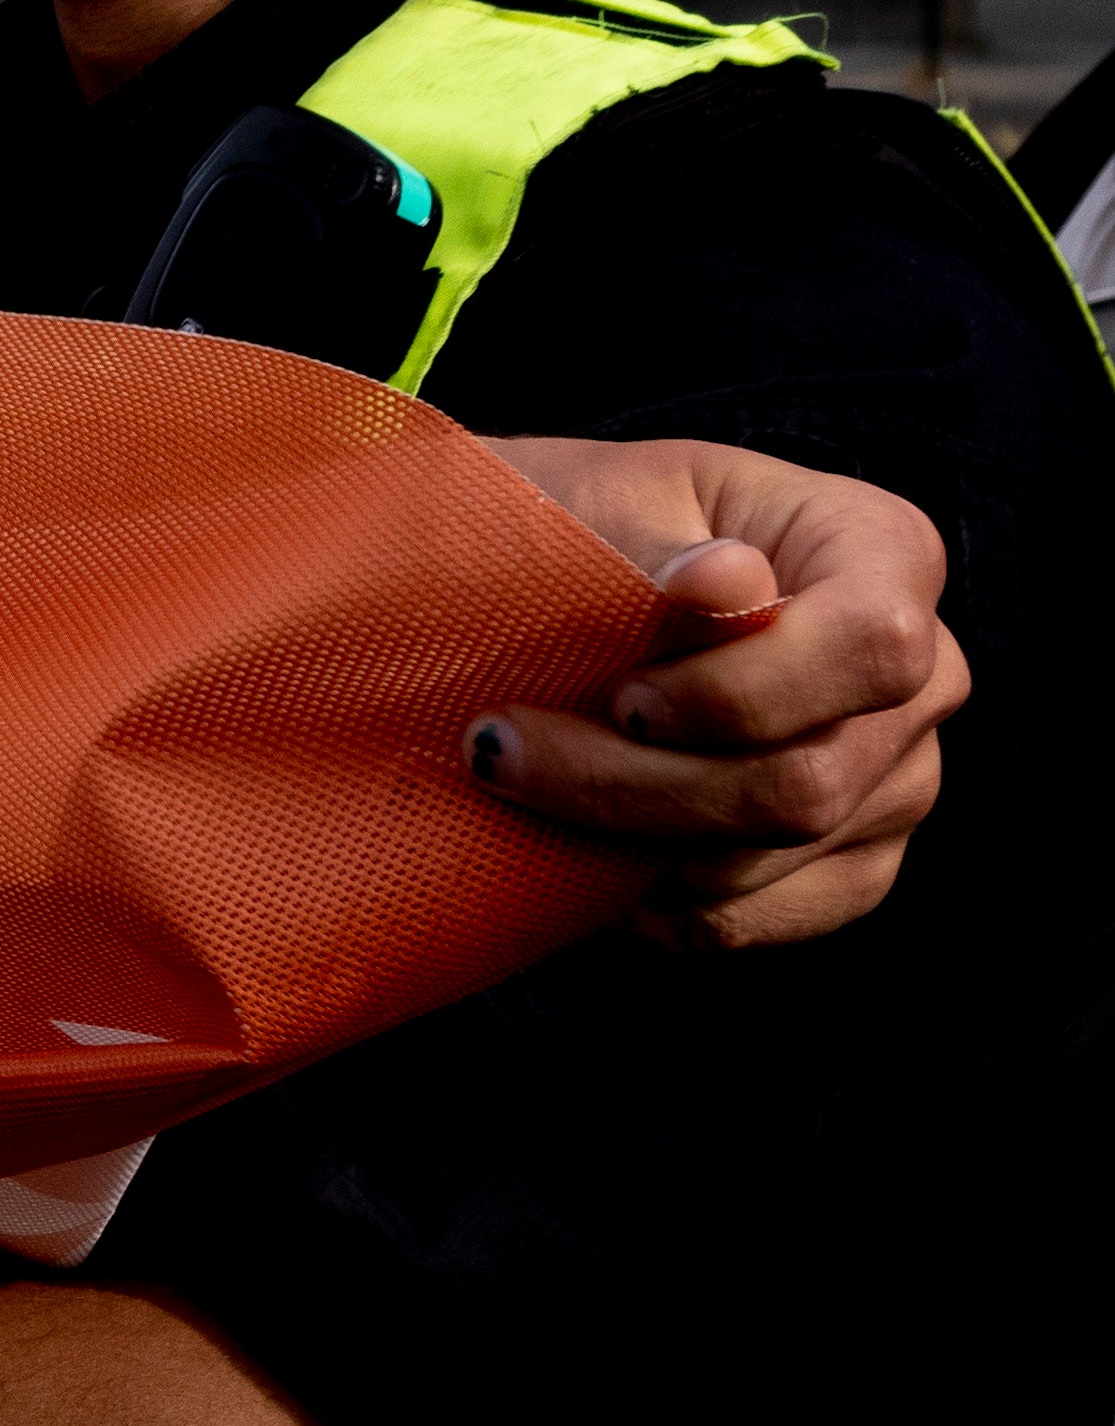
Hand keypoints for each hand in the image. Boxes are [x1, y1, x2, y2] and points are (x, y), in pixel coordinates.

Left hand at [471, 432, 959, 950]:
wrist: (563, 585)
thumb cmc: (590, 525)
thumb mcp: (604, 501)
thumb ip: (658, 545)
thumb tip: (724, 583)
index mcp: (887, 553)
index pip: (872, 648)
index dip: (743, 693)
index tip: (621, 696)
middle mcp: (925, 677)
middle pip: (807, 783)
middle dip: (631, 785)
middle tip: (500, 749)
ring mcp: (896, 782)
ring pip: (761, 863)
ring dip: (616, 840)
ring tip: (518, 785)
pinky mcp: (844, 867)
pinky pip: (747, 924)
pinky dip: (641, 901)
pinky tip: (570, 850)